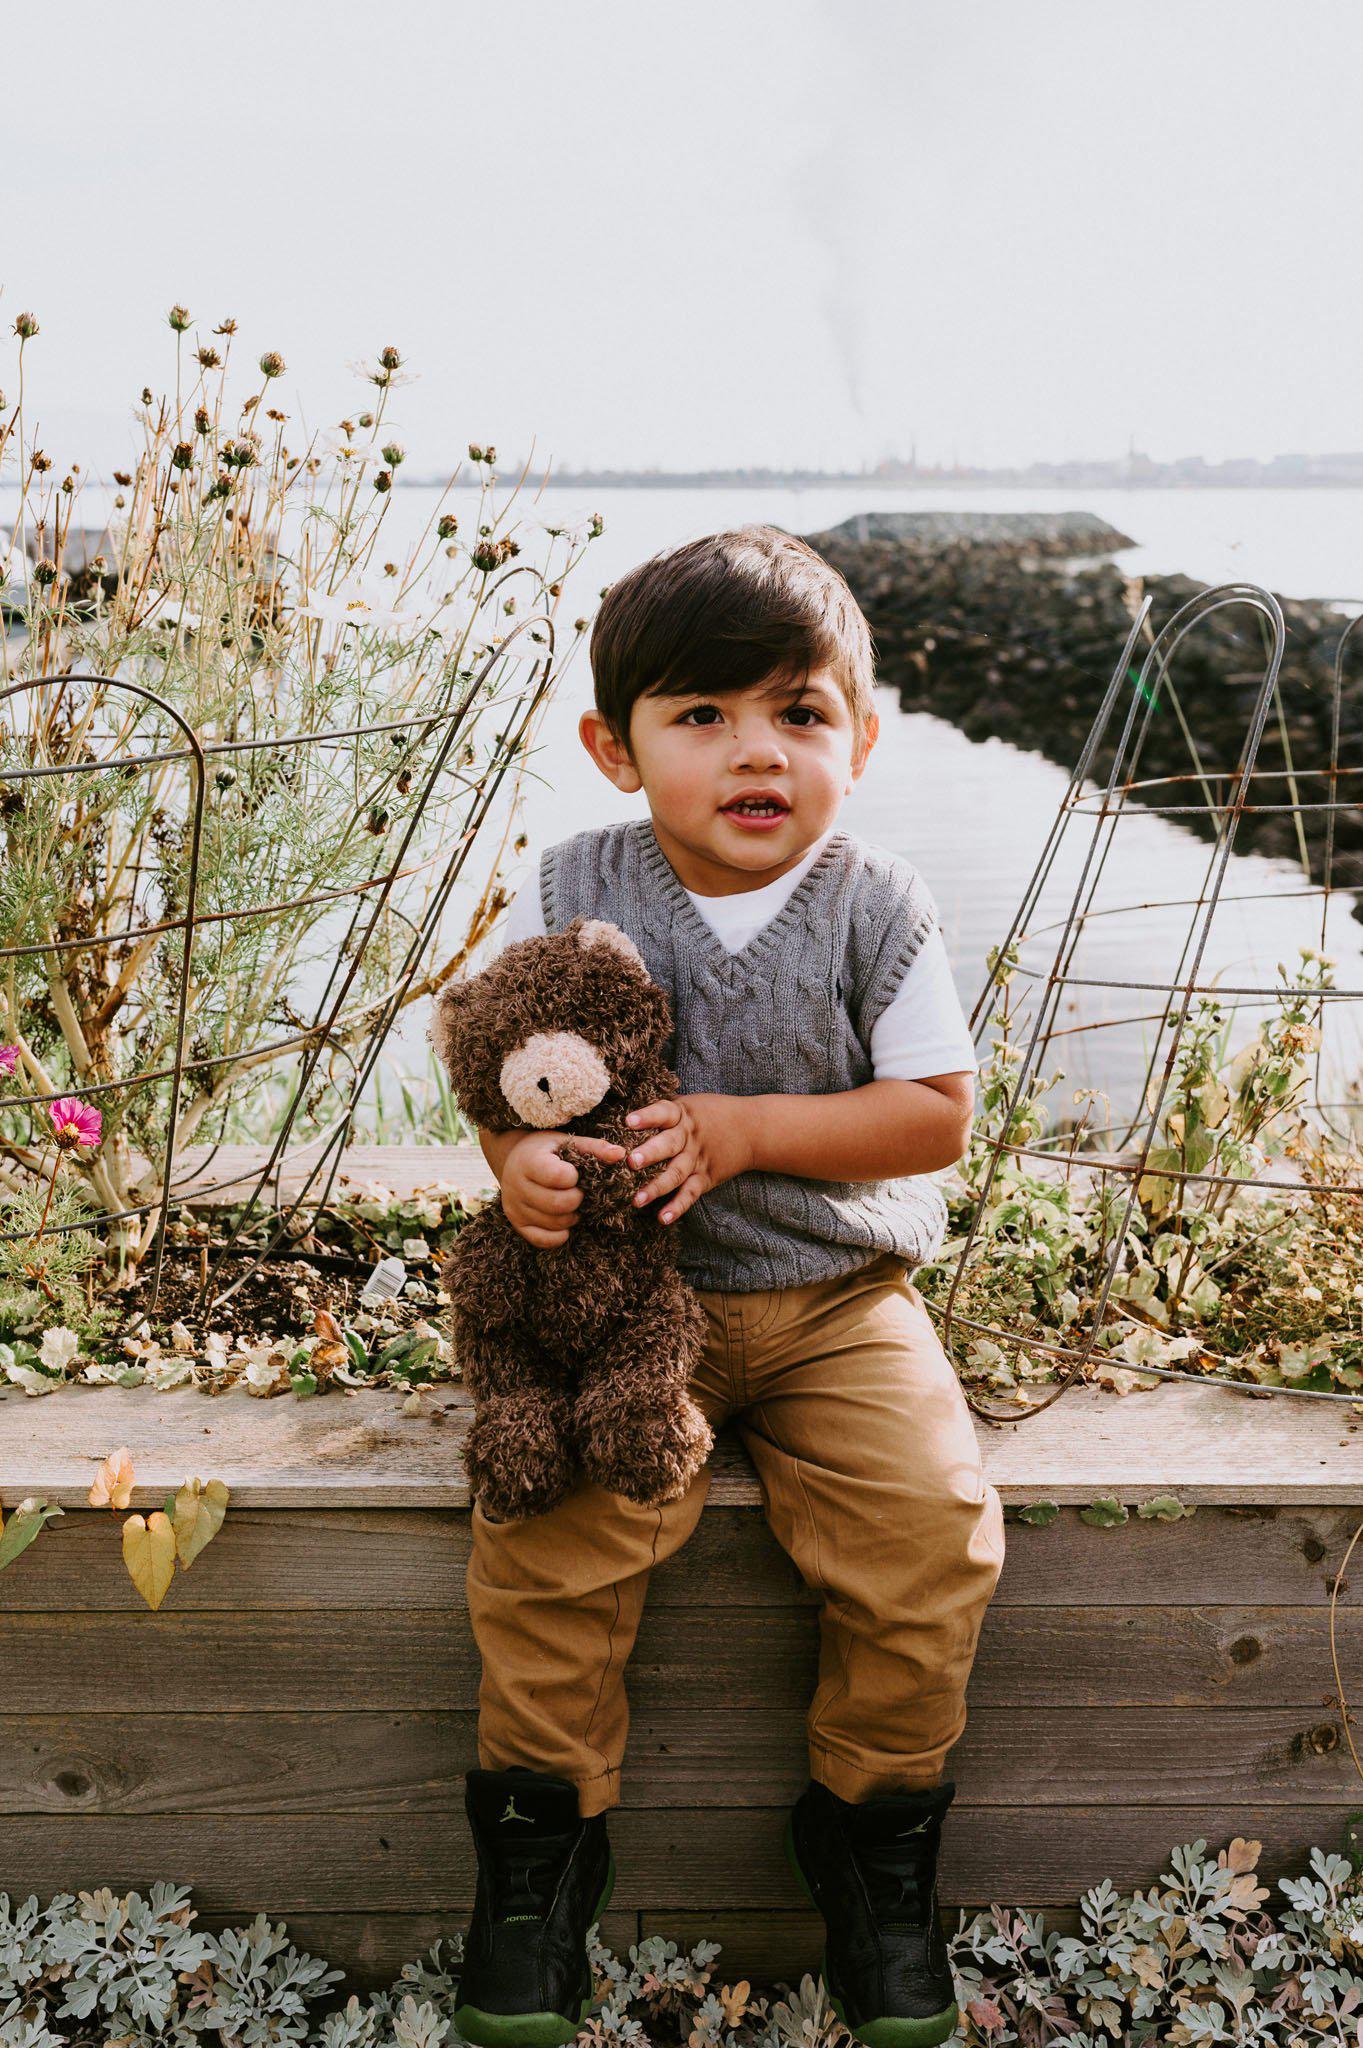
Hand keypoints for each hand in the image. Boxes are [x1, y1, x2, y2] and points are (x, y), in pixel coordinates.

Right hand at [498, 1128, 627, 1248]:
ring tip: (572, 1204)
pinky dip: (559, 1235)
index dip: (574, 1177)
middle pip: (557, 1204)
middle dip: (577, 1200)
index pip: (557, 1177)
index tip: (574, 1173)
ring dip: (571, 1217)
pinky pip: (542, 1240)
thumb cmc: (546, 1151)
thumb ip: (594, 1148)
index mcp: (529, 1161)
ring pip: (553, 1223)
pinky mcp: (517, 1224)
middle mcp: (516, 1186)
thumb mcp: (567, 1142)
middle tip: (579, 1193)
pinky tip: (565, 1223)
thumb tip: (621, 1154)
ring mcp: (514, 1207)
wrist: (514, 1160)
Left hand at [623, 1093, 754, 1224]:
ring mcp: (698, 1159)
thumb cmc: (713, 1113)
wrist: (754, 1129)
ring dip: (656, 1187)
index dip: (646, 1117)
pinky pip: (690, 1193)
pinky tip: (663, 1218)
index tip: (627, 1122)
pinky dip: (678, 1206)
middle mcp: (689, 1137)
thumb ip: (664, 1109)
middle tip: (631, 1161)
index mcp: (682, 1115)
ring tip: (637, 1200)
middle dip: (650, 1153)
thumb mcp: (690, 1104)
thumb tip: (627, 1108)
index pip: (663, 1113)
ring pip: (676, 1173)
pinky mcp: (706, 1177)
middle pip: (669, 1145)